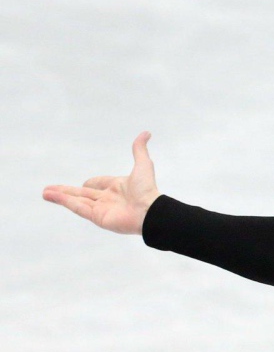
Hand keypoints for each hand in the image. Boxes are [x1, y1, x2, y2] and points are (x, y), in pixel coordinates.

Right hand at [42, 131, 161, 235]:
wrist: (150, 212)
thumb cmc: (147, 190)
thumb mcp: (143, 165)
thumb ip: (139, 150)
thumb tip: (146, 133)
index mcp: (117, 188)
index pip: (98, 185)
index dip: (91, 183)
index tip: (85, 184)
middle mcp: (108, 200)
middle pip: (83, 194)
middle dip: (66, 191)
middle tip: (50, 189)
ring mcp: (102, 210)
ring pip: (77, 201)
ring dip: (60, 197)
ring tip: (45, 193)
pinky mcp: (98, 218)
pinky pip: (79, 208)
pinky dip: (65, 202)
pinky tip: (52, 196)